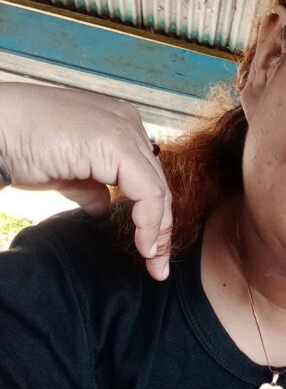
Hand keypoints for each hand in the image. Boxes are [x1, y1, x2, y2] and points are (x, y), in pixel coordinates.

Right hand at [0, 83, 171, 279]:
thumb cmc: (21, 146)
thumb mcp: (66, 172)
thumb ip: (91, 186)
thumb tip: (104, 207)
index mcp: (119, 124)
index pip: (147, 176)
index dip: (153, 215)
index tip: (151, 250)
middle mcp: (128, 123)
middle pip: (157, 182)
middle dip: (161, 227)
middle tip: (159, 265)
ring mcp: (125, 130)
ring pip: (157, 188)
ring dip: (159, 230)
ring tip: (154, 262)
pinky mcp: (117, 144)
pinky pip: (147, 191)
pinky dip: (149, 222)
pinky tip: (143, 246)